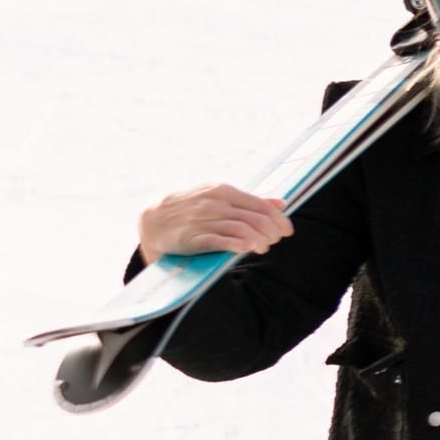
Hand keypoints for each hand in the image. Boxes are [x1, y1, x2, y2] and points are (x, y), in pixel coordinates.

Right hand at [139, 183, 295, 262]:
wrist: (152, 219)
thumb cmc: (191, 208)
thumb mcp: (218, 197)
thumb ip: (250, 201)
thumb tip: (282, 203)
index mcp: (224, 190)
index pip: (261, 205)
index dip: (279, 220)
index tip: (287, 231)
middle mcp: (215, 203)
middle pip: (255, 218)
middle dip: (272, 232)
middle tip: (275, 241)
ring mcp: (202, 220)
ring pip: (242, 229)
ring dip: (259, 240)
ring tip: (263, 248)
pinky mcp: (192, 237)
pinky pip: (219, 240)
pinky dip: (237, 244)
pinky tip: (248, 248)